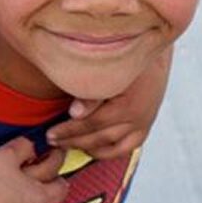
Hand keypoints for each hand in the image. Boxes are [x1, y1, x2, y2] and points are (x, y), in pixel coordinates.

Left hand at [46, 47, 171, 158]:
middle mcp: (138, 118)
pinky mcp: (146, 126)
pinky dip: (108, 152)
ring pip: (113, 147)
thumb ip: (91, 94)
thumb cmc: (125, 58)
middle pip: (100, 137)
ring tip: (66, 146)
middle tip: (52, 141)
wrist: (151, 51)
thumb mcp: (107, 71)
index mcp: (127, 105)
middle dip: (73, 141)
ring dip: (88, 149)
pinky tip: (90, 150)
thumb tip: (74, 113)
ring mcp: (143, 124)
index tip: (50, 133)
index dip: (69, 131)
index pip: (92, 124)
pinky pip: (126, 148)